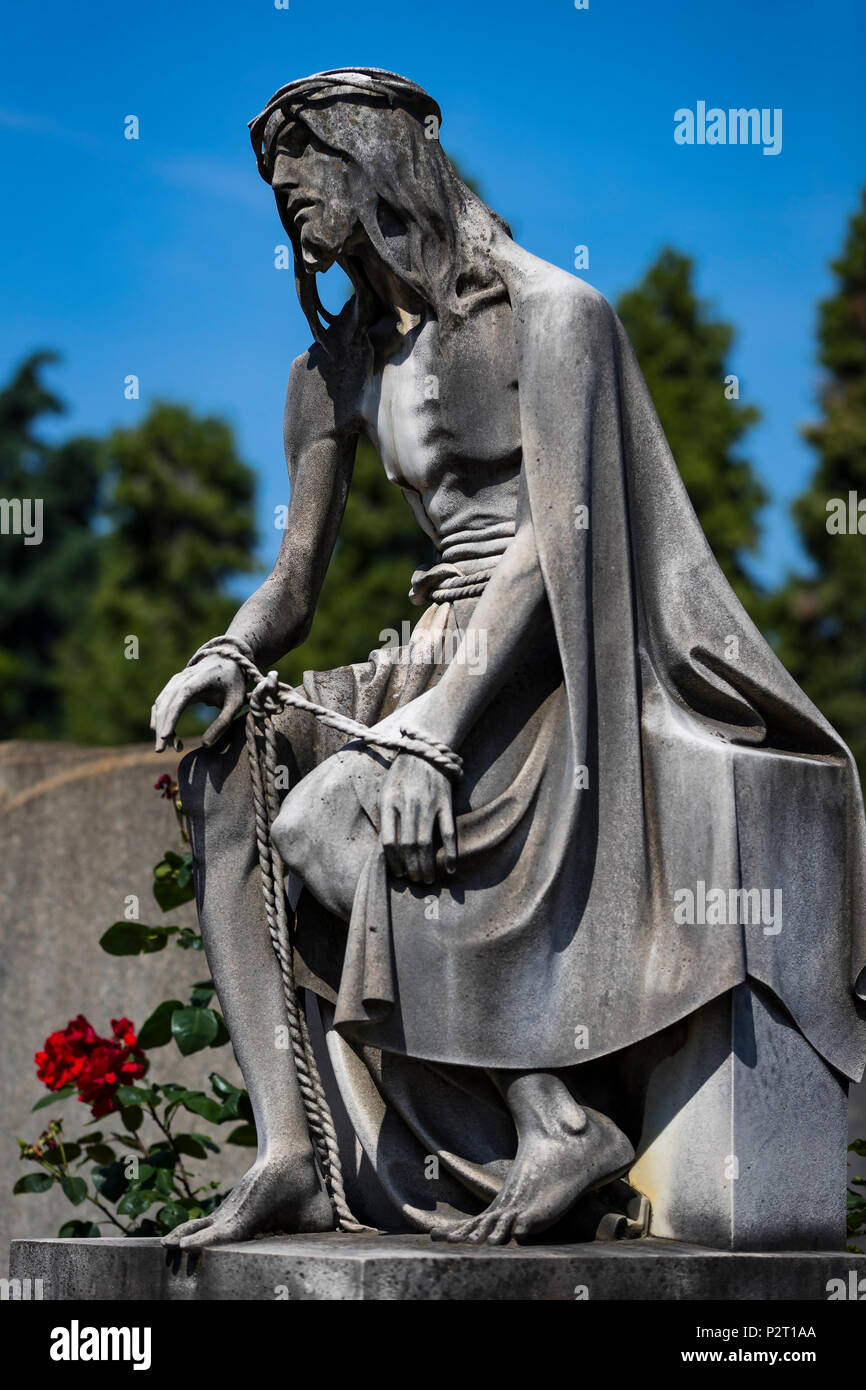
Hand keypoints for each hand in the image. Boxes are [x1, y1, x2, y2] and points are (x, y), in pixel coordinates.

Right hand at [151, 655, 246, 752]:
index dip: (171, 717)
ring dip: (160, 725)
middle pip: (166, 703)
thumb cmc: (233, 683)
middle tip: (160, 750)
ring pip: (160, 704)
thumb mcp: (235, 703)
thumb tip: (205, 745)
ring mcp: (175, 681)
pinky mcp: (173, 686)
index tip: (164, 737)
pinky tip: (166, 735)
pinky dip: (161, 719)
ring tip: (168, 746)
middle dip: (161, 727)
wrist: (227, 660)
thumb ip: (223, 723)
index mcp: (199, 679)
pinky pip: (161, 703)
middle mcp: (183, 678)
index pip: (180, 698)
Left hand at [378, 752, 456, 883]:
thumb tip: (388, 850)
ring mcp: (428, 804)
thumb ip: (386, 817)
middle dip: (411, 868)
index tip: (398, 873)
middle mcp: (407, 805)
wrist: (424, 749)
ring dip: (426, 866)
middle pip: (408, 846)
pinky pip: (448, 833)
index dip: (393, 862)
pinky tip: (450, 868)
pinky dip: (450, 853)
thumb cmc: (401, 775)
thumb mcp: (385, 791)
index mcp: (388, 802)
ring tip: (427, 879)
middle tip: (415, 880)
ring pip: (426, 843)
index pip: (388, 841)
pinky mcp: (445, 802)